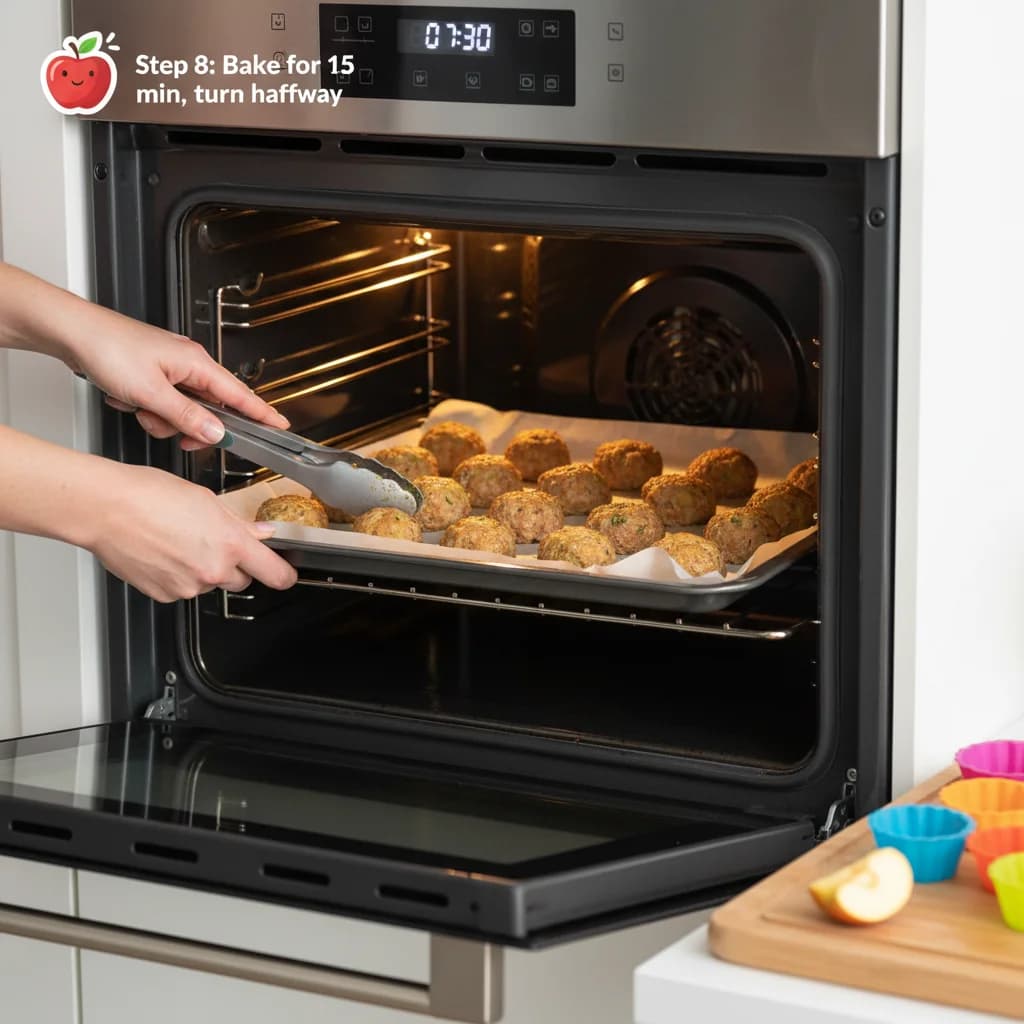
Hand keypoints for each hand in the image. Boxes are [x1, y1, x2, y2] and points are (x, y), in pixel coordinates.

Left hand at [67, 309, 287, 450]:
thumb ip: (187, 417)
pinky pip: (163, 404)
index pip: (240, 395)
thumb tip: (217, 433)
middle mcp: (188, 364)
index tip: (280, 426)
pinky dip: (147, 409)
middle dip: (189, 425)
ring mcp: (170, 369)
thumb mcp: (151, 392)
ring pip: (183, 410)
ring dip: (162, 418)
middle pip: (209, 409)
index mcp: (196, 363)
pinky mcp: (152, 374)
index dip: (262, 413)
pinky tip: (128, 401)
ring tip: (139, 409)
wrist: (72, 332)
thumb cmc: (108, 347)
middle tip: (173, 431)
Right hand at [88, 464, 297, 602]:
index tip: (286, 573)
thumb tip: (259, 532)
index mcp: (231, 544)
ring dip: (202, 569)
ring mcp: (188, 586)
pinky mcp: (165, 594)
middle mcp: (213, 570)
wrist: (106, 508)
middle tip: (213, 543)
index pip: (275, 573)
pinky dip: (178, 576)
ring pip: (209, 583)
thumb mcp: (206, 499)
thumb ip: (237, 522)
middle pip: (241, 580)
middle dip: (234, 566)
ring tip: (179, 541)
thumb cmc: (149, 495)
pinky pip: (182, 589)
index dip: (284, 574)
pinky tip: (164, 553)